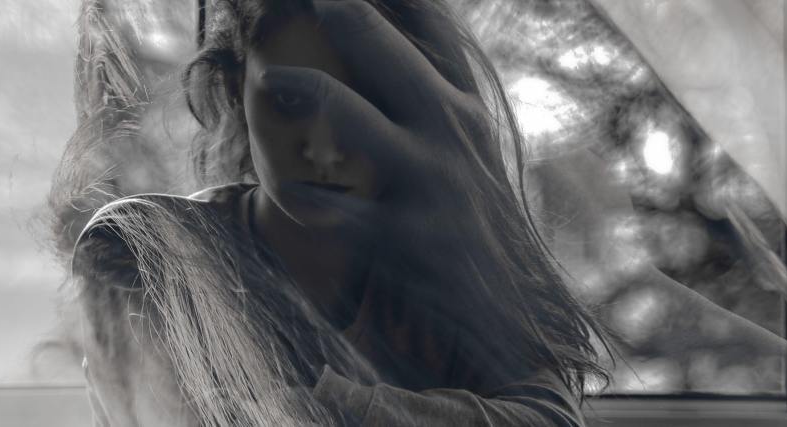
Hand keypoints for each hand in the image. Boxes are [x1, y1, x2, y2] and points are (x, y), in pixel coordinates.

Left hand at [263, 0, 501, 264]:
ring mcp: (428, 183)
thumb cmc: (479, 232)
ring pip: (353, 116)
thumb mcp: (470, 157)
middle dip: (347, 15)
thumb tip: (381, 63)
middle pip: (391, 56)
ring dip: (306, 90)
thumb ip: (432, 110)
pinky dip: (302, 196)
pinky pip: (335, 208)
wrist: (516, 317)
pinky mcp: (404, 237)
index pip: (435, 30)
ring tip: (269, 80)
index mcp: (466, 110)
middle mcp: (452, 135)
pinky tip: (284, 191)